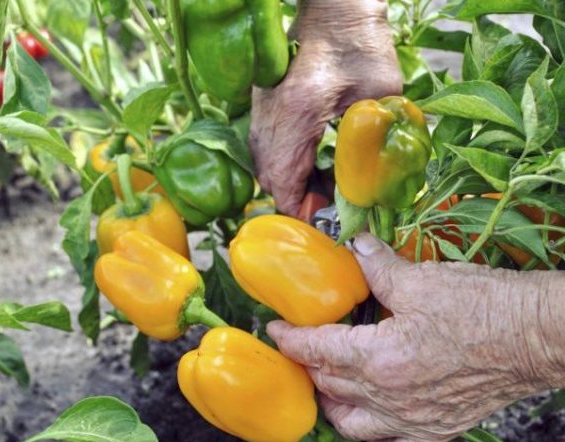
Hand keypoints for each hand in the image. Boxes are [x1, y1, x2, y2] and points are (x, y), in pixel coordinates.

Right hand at [250, 0, 401, 217]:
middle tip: (328, 205)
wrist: (334, 10)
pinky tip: (311, 161)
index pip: (284, 181)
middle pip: (269, 179)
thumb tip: (368, 188)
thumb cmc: (361, 45)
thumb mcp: (380, 95)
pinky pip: (263, 148)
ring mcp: (260, 110)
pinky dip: (283, 164)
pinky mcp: (261, 105)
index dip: (300, 210)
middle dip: (296, 200)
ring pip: (262, 165)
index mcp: (297, 114)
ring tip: (322, 185)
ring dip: (289, 182)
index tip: (324, 220)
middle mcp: (269, 116)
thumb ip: (372, 142)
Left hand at [267, 234, 564, 441]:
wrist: (536, 336)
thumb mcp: (421, 279)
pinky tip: (372, 427)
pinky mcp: (438, 429)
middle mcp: (390, 395)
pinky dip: (377, 441)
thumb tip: (356, 247)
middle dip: (309, 365)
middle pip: (329, 386)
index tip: (276, 329)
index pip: (316, 350)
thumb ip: (378, 267)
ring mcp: (413, 418)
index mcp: (379, 357)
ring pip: (352, 425)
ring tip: (330, 385)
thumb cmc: (484, 307)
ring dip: (333, 404)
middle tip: (304, 347)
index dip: (290, 338)